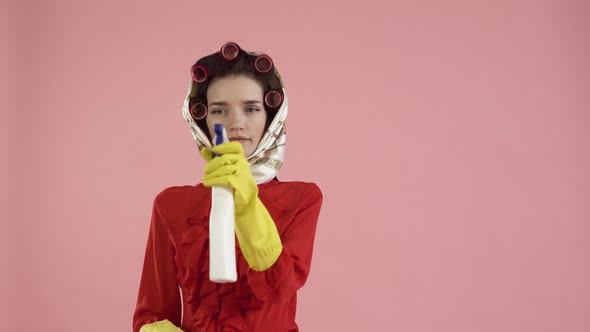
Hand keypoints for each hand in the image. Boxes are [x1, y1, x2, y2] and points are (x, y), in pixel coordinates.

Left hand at [200, 142, 281, 270]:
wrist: (249, 215)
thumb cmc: (237, 196)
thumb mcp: (227, 177)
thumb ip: (217, 164)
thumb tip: (205, 151)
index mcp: (243, 165)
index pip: (235, 147)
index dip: (223, 146)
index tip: (212, 150)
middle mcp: (245, 168)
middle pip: (226, 157)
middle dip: (212, 163)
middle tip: (206, 171)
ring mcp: (244, 177)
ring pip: (224, 167)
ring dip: (211, 172)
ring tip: (206, 180)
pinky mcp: (242, 187)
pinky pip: (226, 178)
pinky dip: (215, 179)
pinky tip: (210, 184)